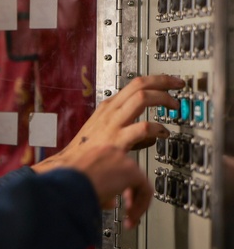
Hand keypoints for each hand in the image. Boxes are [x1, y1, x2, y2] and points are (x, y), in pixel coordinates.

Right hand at [34, 74, 183, 175]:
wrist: (69, 168)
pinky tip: (163, 133)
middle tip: (178, 85)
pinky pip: (144, 127)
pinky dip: (158, 128)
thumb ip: (122, 127)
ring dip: (163, 99)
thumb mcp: (101, 131)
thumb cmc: (84, 154)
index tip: (169, 82)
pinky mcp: (117, 139)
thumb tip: (144, 132)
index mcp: (106, 107)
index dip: (155, 80)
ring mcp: (113, 123)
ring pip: (142, 97)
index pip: (133, 84)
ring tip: (174, 107)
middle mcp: (110, 111)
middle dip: (163, 81)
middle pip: (139, 83)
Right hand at [49, 143, 151, 227]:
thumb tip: (111, 202)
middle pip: (130, 174)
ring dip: (136, 203)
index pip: (115, 168)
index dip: (118, 188)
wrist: (68, 187)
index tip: (114, 200)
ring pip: (139, 182)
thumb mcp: (83, 187)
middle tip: (128, 211)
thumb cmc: (67, 188)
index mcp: (96, 154)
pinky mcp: (131, 171)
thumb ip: (100, 191)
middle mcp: (111, 153)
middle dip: (130, 195)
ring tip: (129, 218)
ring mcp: (122, 160)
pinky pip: (145, 190)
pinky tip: (131, 217)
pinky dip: (140, 206)